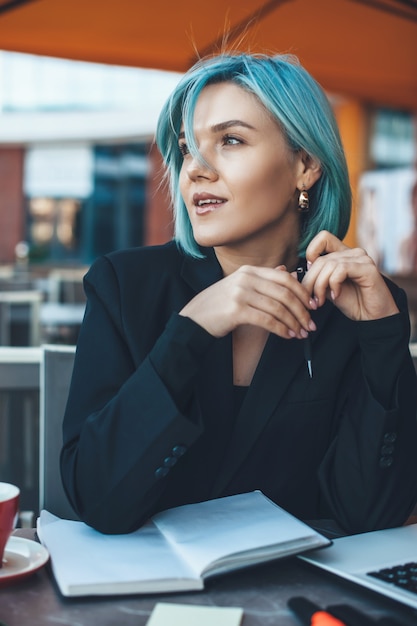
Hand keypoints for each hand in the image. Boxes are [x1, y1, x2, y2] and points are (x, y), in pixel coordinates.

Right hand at [180, 264, 316, 338]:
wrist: (194, 319)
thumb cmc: (219, 305)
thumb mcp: (239, 286)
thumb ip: (262, 279)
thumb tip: (286, 272)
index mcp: (249, 271)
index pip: (284, 278)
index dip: (302, 292)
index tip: (312, 306)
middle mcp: (246, 279)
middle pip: (285, 293)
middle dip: (302, 311)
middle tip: (310, 324)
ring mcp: (240, 293)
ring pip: (278, 308)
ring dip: (293, 323)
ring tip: (300, 333)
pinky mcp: (237, 310)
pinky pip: (267, 320)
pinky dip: (281, 329)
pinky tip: (287, 336)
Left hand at [303, 231, 398, 320]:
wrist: (373, 317)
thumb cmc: (352, 302)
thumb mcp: (328, 288)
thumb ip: (317, 277)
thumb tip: (296, 273)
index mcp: (344, 254)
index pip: (323, 238)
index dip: (311, 252)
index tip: (310, 276)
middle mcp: (354, 252)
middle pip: (320, 259)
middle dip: (310, 282)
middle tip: (310, 300)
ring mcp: (362, 258)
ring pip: (328, 265)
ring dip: (319, 286)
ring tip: (320, 302)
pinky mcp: (367, 268)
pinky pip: (340, 270)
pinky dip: (333, 285)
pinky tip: (336, 296)